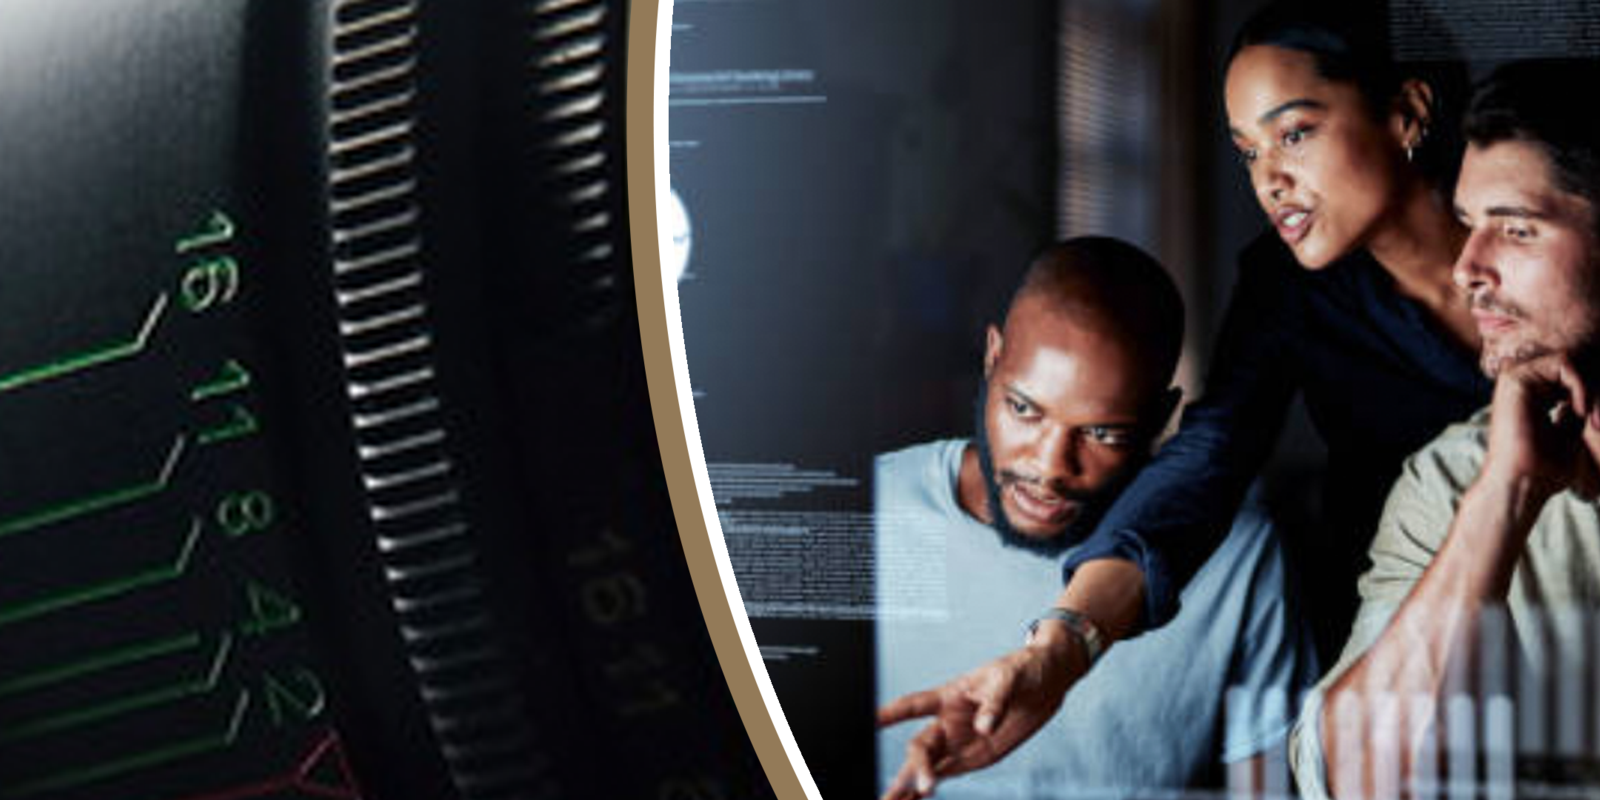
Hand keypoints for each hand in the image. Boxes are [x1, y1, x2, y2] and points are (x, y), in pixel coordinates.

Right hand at [875, 635, 1085, 798]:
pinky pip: (947, 775)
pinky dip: (928, 789)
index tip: (870, 722)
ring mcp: (959, 742)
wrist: (1047, 681)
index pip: (914, 705)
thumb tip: (982, 728)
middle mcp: (948, 721)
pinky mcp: (974, 757)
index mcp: (950, 695)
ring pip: (927, 767)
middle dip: (912, 769)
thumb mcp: (1009, 678)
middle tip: (907, 791)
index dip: (891, 713)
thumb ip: (994, 703)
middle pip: (921, 748)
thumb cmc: (1022, 671)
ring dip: (909, 786)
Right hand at [1482, 352, 1599, 498]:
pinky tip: (1579, 410)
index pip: (1571, 378)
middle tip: (1598, 421)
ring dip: (1589, 388)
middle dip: (1595, 391)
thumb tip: (1594, 390)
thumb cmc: (1546, 468)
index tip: (1598, 424)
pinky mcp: (1516, 379)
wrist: (1524, 481)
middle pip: (1573, 368)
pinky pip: (1563, 363)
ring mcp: (1517, 380)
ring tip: (1588, 416)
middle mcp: (1523, 385)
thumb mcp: (1573, 431)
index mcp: (1533, 397)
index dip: (1592, 394)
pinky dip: (1580, 384)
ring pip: (1570, 362)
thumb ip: (1578, 407)